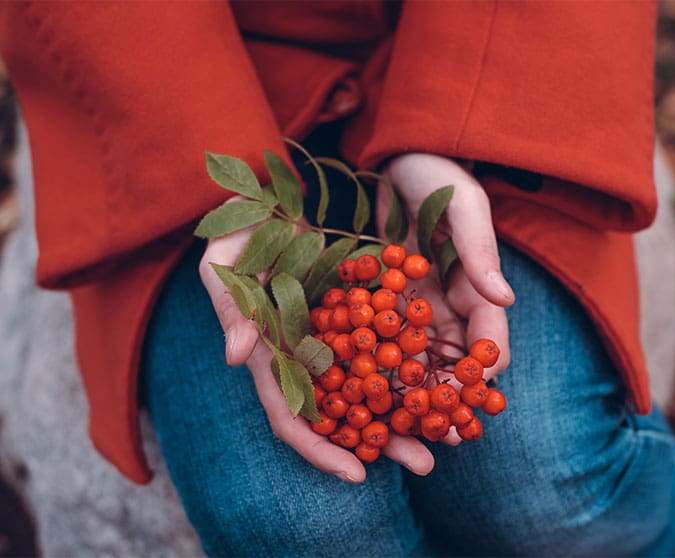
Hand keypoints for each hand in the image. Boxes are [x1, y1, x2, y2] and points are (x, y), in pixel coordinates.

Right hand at [198, 199, 434, 482]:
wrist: (274, 193)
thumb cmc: (240, 226)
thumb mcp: (226, 259)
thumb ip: (229, 306)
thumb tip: (235, 357)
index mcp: (270, 354)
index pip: (291, 414)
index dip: (319, 448)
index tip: (357, 477)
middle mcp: (305, 354)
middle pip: (342, 411)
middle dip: (380, 440)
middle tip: (426, 464)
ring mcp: (336, 334)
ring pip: (372, 381)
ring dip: (406, 409)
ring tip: (447, 432)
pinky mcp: (361, 310)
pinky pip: (389, 342)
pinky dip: (412, 363)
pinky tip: (445, 376)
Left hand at [379, 154, 514, 440]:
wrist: (394, 158)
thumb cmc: (436, 175)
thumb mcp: (464, 205)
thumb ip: (481, 249)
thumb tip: (507, 298)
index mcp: (475, 286)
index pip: (491, 336)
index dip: (487, 369)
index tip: (476, 397)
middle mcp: (447, 305)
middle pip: (455, 360)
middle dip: (451, 397)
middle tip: (443, 436)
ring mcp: (414, 307)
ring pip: (418, 361)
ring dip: (414, 396)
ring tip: (403, 431)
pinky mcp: (380, 304)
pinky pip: (381, 342)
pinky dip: (377, 370)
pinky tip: (362, 396)